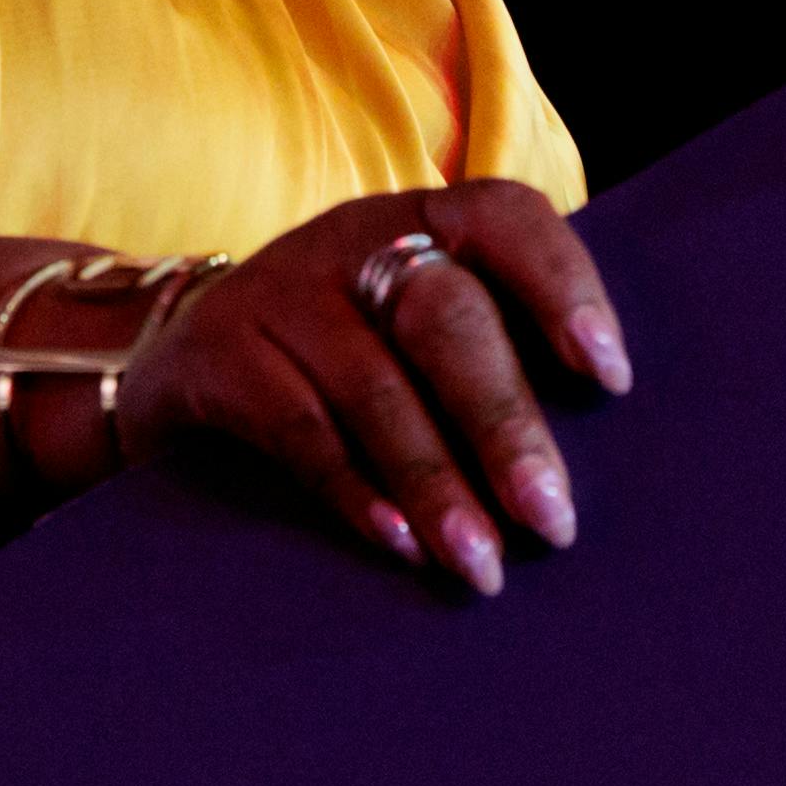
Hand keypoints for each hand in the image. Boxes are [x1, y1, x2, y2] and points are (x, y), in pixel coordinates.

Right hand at [106, 183, 630, 595]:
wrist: (174, 357)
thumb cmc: (341, 354)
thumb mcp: (409, 326)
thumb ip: (489, 357)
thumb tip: (587, 458)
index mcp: (425, 223)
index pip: (508, 220)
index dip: (564, 289)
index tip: (612, 377)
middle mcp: (354, 239)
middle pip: (446, 319)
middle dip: (504, 424)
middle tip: (551, 518)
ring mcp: (282, 290)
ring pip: (375, 386)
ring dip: (436, 484)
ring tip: (482, 565)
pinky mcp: (219, 352)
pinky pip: (298, 428)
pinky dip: (355, 491)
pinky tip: (399, 545)